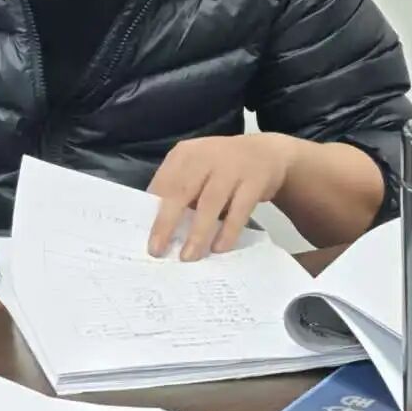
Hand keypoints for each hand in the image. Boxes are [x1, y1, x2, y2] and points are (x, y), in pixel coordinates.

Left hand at [147, 134, 301, 260]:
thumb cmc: (221, 168)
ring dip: (197, 232)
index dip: (151, 210)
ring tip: (188, 257)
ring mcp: (231, 167)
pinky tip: (218, 248)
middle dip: (167, 222)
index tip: (143, 236)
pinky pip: (239, 210)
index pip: (163, 183)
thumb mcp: (197, 168)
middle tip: (157, 251)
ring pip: (210, 202)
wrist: (268, 153)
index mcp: (185, 154)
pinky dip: (228, 231)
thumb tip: (157, 227)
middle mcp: (206, 156)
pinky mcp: (255, 181)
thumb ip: (179, 189)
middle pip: (181, 191)